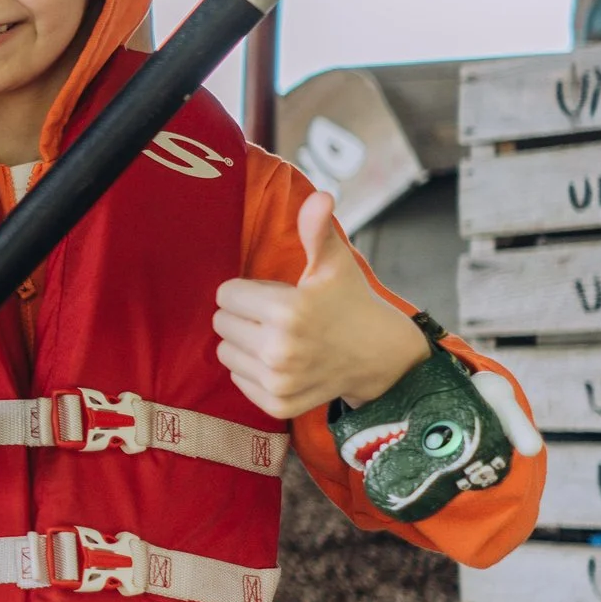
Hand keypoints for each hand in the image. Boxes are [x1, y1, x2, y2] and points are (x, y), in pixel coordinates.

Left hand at [213, 190, 429, 420]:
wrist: (380, 356)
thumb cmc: (350, 301)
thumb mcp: (334, 263)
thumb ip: (317, 230)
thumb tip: (320, 196)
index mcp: (288, 311)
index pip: (225, 294)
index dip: (247, 291)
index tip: (274, 294)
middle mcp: (279, 350)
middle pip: (220, 323)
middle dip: (242, 315)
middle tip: (275, 316)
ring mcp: (278, 382)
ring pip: (225, 352)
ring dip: (243, 342)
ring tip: (278, 338)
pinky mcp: (277, 404)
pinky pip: (237, 379)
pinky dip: (251, 369)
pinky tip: (281, 361)